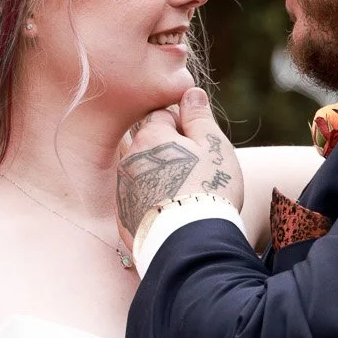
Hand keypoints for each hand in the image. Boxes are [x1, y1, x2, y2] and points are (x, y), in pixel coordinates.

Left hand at [116, 88, 243, 243]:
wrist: (191, 244)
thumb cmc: (208, 188)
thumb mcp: (213, 146)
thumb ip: (199, 117)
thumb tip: (191, 93)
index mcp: (150, 136)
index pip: (163, 117)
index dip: (185, 129)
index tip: (200, 147)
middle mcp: (130, 160)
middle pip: (150, 146)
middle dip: (169, 154)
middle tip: (196, 174)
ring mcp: (124, 191)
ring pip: (143, 174)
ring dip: (160, 179)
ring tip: (186, 197)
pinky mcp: (124, 219)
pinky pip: (138, 203)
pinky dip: (152, 204)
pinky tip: (172, 215)